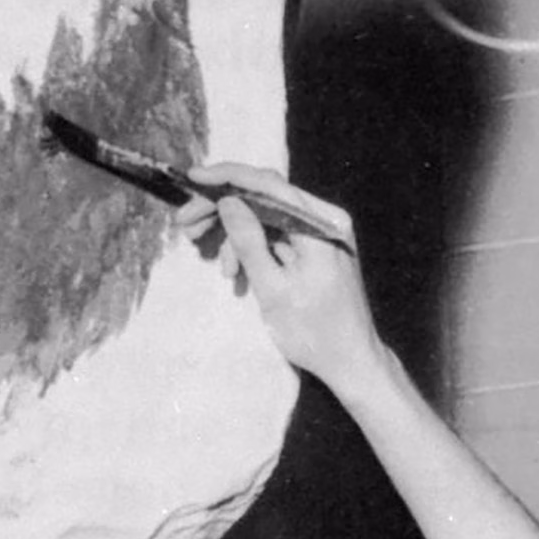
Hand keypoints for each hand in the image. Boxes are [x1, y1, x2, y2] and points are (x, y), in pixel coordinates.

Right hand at [174, 164, 386, 394]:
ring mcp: (321, 232)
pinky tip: (235, 272)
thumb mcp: (273, 289)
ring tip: (215, 263)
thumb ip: (249, 241)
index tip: (193, 177)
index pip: (269, 185)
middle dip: (224, 209)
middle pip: (265, 197)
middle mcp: (325, 219)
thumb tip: (228, 200)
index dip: (227, 177)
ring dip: (235, 234)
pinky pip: (277, 234)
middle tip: (187, 225)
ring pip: (266, 216)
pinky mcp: (315, 247)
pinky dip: (253, 248)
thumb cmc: (315, 333)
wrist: (351, 361)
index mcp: (321, 225)